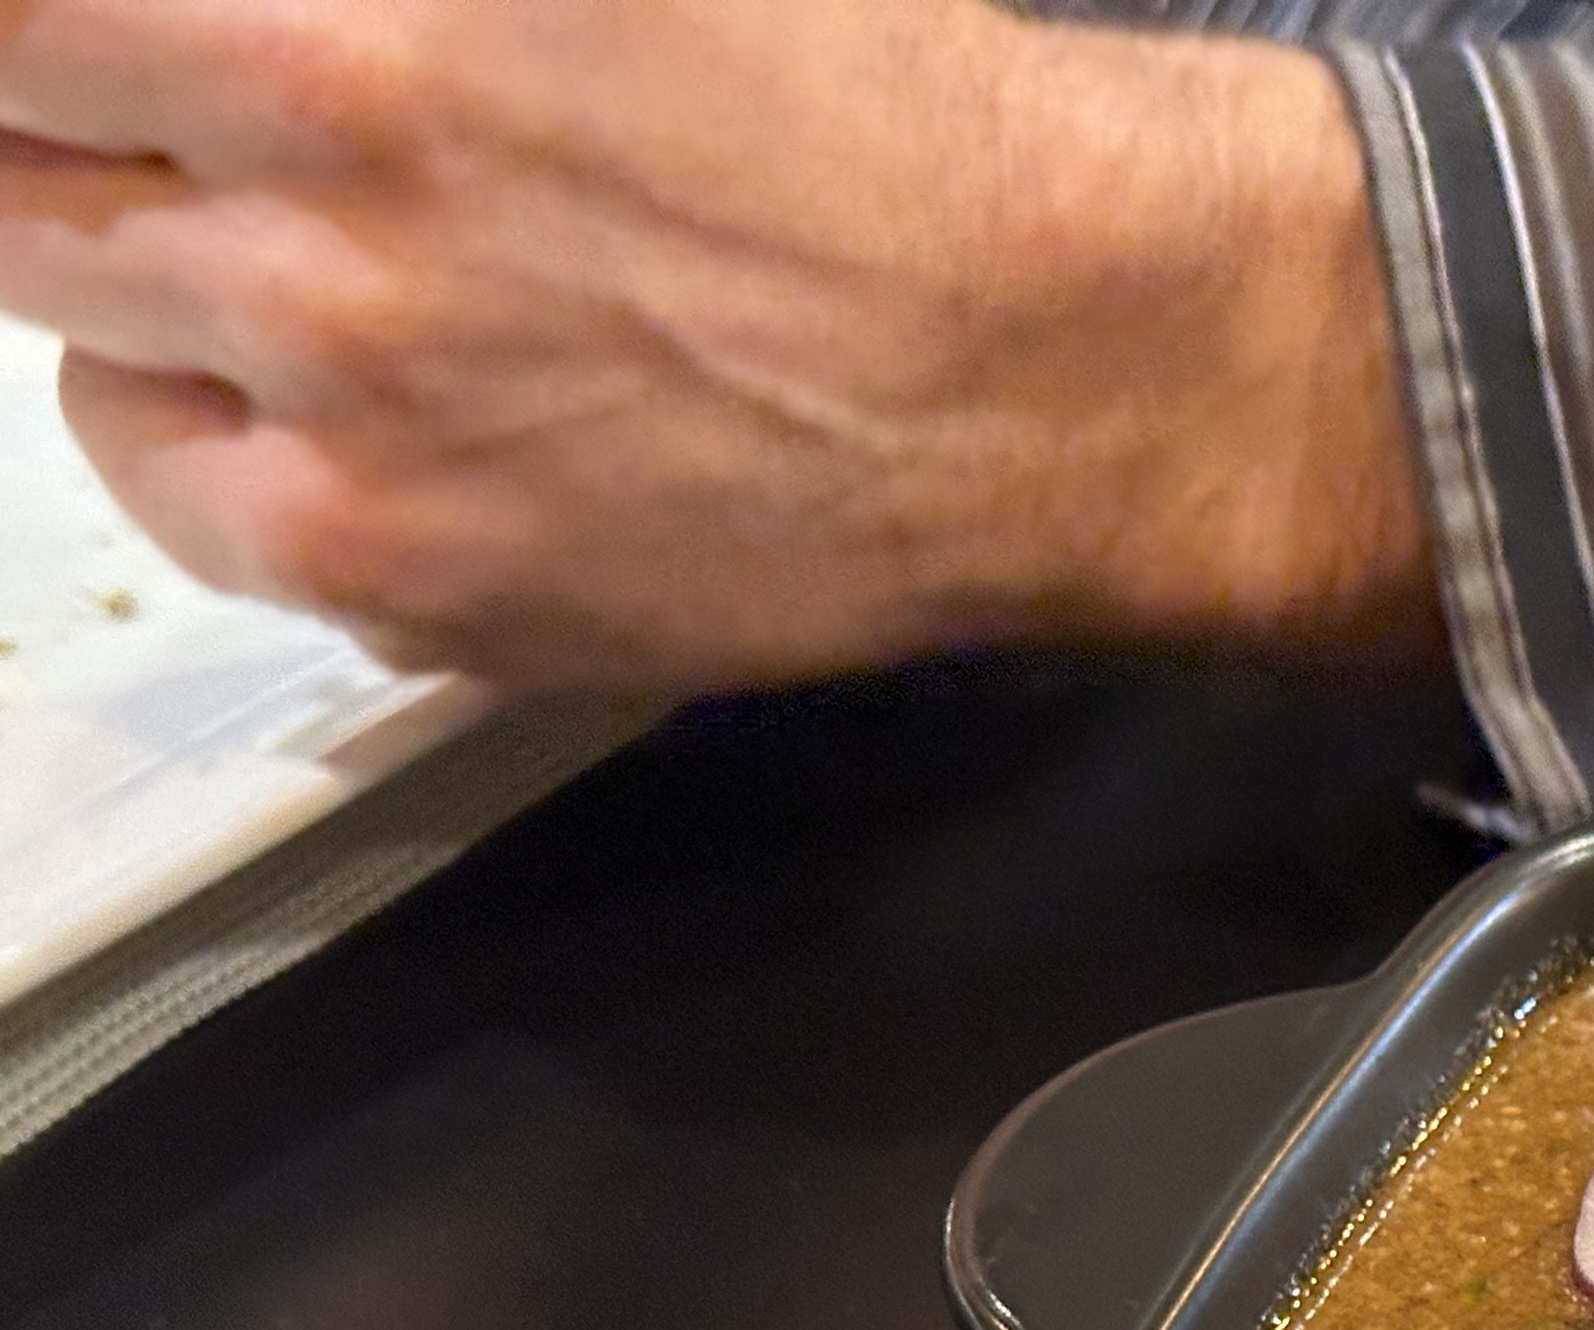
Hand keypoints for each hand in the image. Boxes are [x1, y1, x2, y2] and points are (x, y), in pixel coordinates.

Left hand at [0, 0, 1435, 684]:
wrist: (1065, 361)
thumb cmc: (884, 129)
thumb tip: (211, 26)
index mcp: (341, 31)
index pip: (23, 23)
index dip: (50, 39)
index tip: (91, 52)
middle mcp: (318, 234)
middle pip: (12, 164)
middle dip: (83, 128)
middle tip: (187, 135)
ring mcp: (349, 433)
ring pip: (69, 326)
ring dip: (144, 275)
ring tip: (310, 263)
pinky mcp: (406, 585)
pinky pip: (191, 504)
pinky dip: (222, 443)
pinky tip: (352, 404)